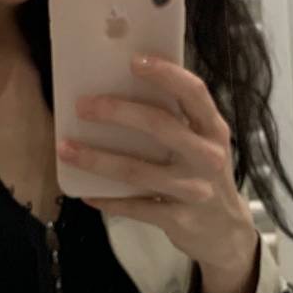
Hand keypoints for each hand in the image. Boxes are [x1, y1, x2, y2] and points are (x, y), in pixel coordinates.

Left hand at [60, 52, 259, 292]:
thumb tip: (127, 90)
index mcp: (213, 130)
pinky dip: (107, 200)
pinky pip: (134, 207)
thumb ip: (179, 121)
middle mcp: (207, 157)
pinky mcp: (178, 219)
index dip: (165, 74)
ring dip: (97, 159)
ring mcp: (193, 190)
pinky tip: (86, 194)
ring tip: (66, 148)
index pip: (194, 93)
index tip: (134, 60)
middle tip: (83, 106)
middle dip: (117, 112)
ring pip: (136, 171)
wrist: (227, 232)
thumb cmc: (206, 177)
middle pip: (160, 126)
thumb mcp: (204, 144)